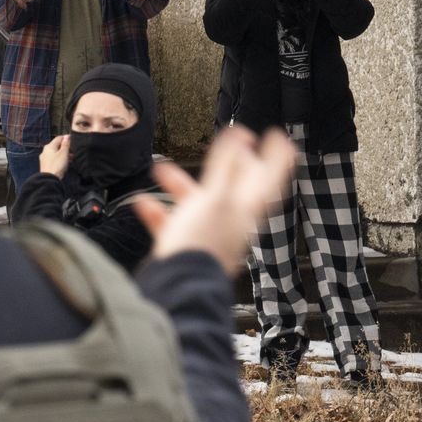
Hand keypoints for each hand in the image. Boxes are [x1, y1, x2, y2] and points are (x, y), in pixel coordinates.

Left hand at [38, 135, 69, 176]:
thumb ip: (65, 144)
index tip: (73, 139)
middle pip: (57, 146)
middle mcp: (45, 151)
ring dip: (64, 154)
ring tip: (72, 157)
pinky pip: (54, 159)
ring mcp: (45, 158)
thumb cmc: (57, 165)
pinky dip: (60, 159)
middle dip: (66, 147)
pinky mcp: (46, 165)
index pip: (58, 138)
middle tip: (74, 150)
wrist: (49, 179)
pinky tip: (66, 163)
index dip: (66, 138)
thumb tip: (66, 136)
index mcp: (49, 146)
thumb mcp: (63, 153)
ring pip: (56, 153)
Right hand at [133, 126, 297, 277]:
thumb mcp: (215, 197)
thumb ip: (227, 167)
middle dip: (225, 164)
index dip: (276, 156)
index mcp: (246, 207)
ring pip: (199, 203)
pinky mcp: (189, 247)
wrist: (180, 285)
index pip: (270, 177)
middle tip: (227, 146)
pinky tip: (143, 204)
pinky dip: (160, 212)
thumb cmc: (202, 242)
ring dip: (180, 185)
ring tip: (161, 170)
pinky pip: (176, 224)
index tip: (278, 136)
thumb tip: (242, 137)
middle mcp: (233, 221)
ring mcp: (211, 234)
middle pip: (235, 186)